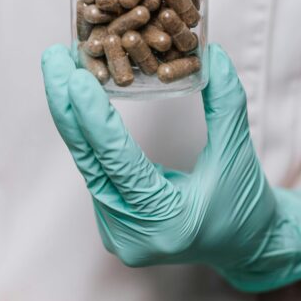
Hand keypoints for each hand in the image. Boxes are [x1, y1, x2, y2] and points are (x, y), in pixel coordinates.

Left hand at [40, 43, 300, 291]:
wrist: (246, 246)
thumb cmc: (246, 204)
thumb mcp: (239, 153)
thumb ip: (226, 104)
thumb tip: (213, 55)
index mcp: (166, 221)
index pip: (119, 162)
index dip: (94, 117)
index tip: (75, 76)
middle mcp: (132, 234)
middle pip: (89, 160)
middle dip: (67, 106)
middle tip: (54, 58)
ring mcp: (117, 233)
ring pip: (87, 164)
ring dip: (73, 116)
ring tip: (63, 69)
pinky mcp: (112, 224)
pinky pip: (94, 171)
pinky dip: (86, 135)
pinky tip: (76, 101)